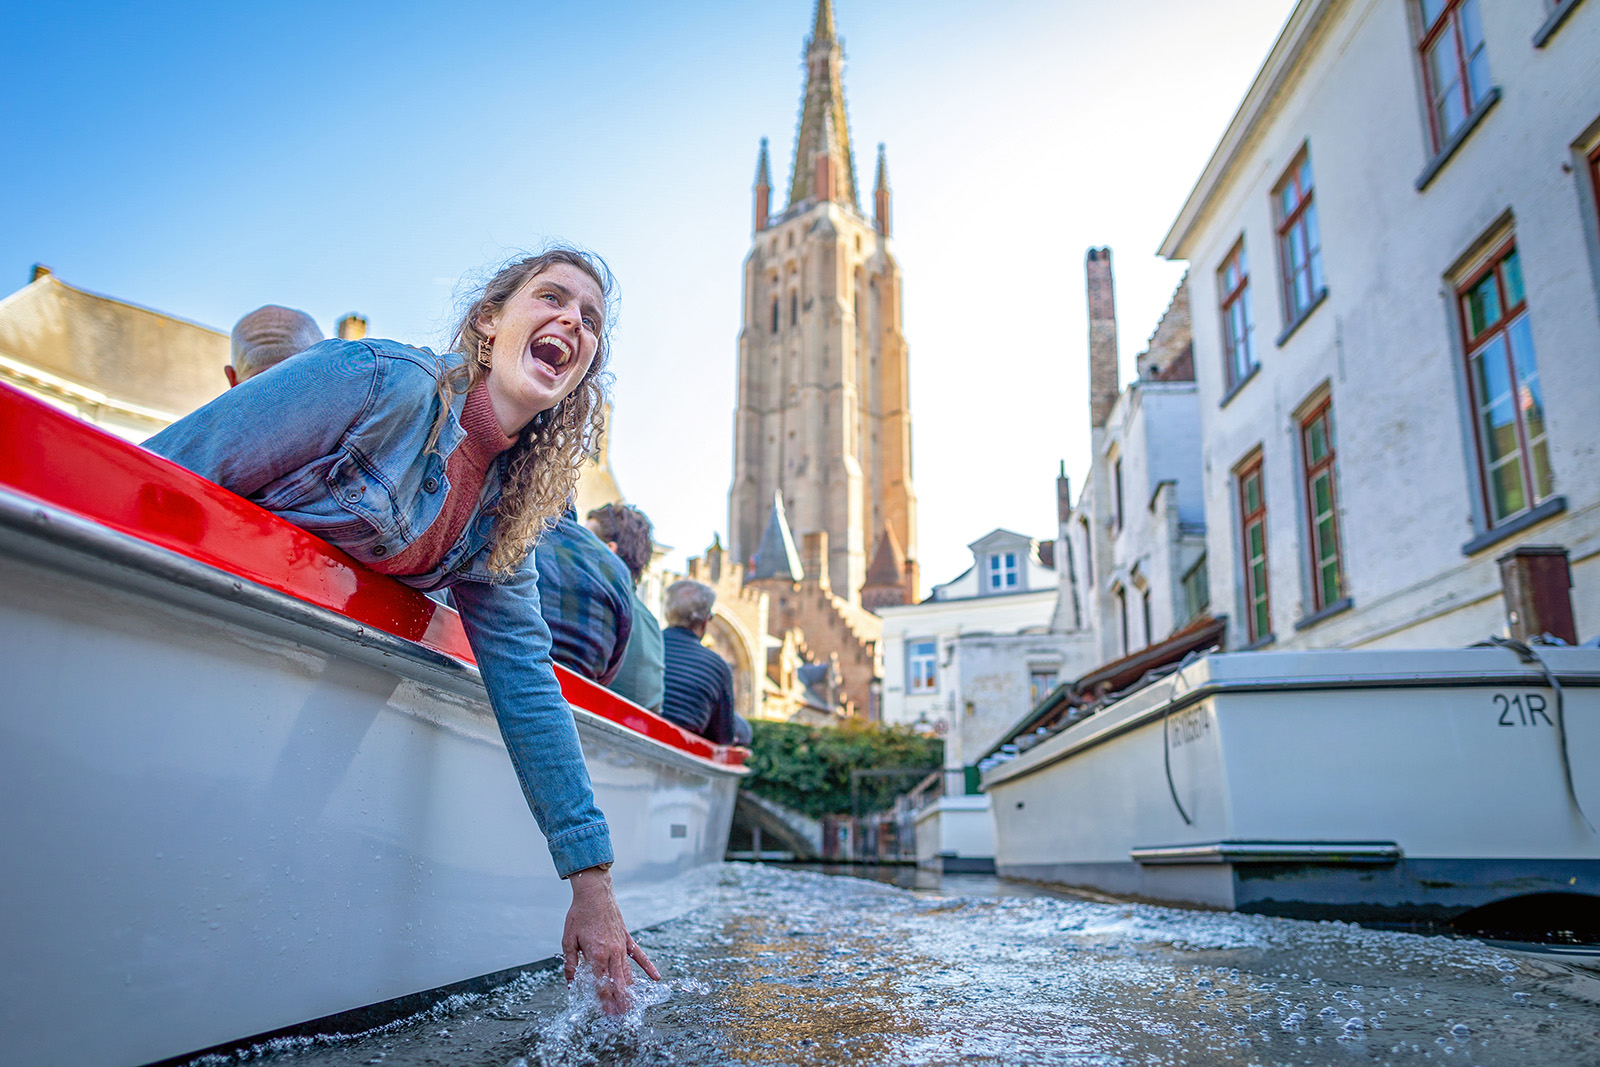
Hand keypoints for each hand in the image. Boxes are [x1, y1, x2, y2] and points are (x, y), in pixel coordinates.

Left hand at [562, 866, 659, 1013]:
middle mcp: (612, 953)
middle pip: (617, 983)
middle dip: (619, 1002)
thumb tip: (570, 984)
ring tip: (633, 1006)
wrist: (594, 893)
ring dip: (630, 991)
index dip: (604, 1001)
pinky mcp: (627, 939)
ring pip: (628, 973)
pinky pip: (639, 956)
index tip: (606, 1015)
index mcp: (596, 955)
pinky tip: (656, 978)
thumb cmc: (579, 915)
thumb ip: (570, 964)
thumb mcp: (568, 940)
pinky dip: (648, 968)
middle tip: (621, 1018)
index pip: (601, 984)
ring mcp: (622, 946)